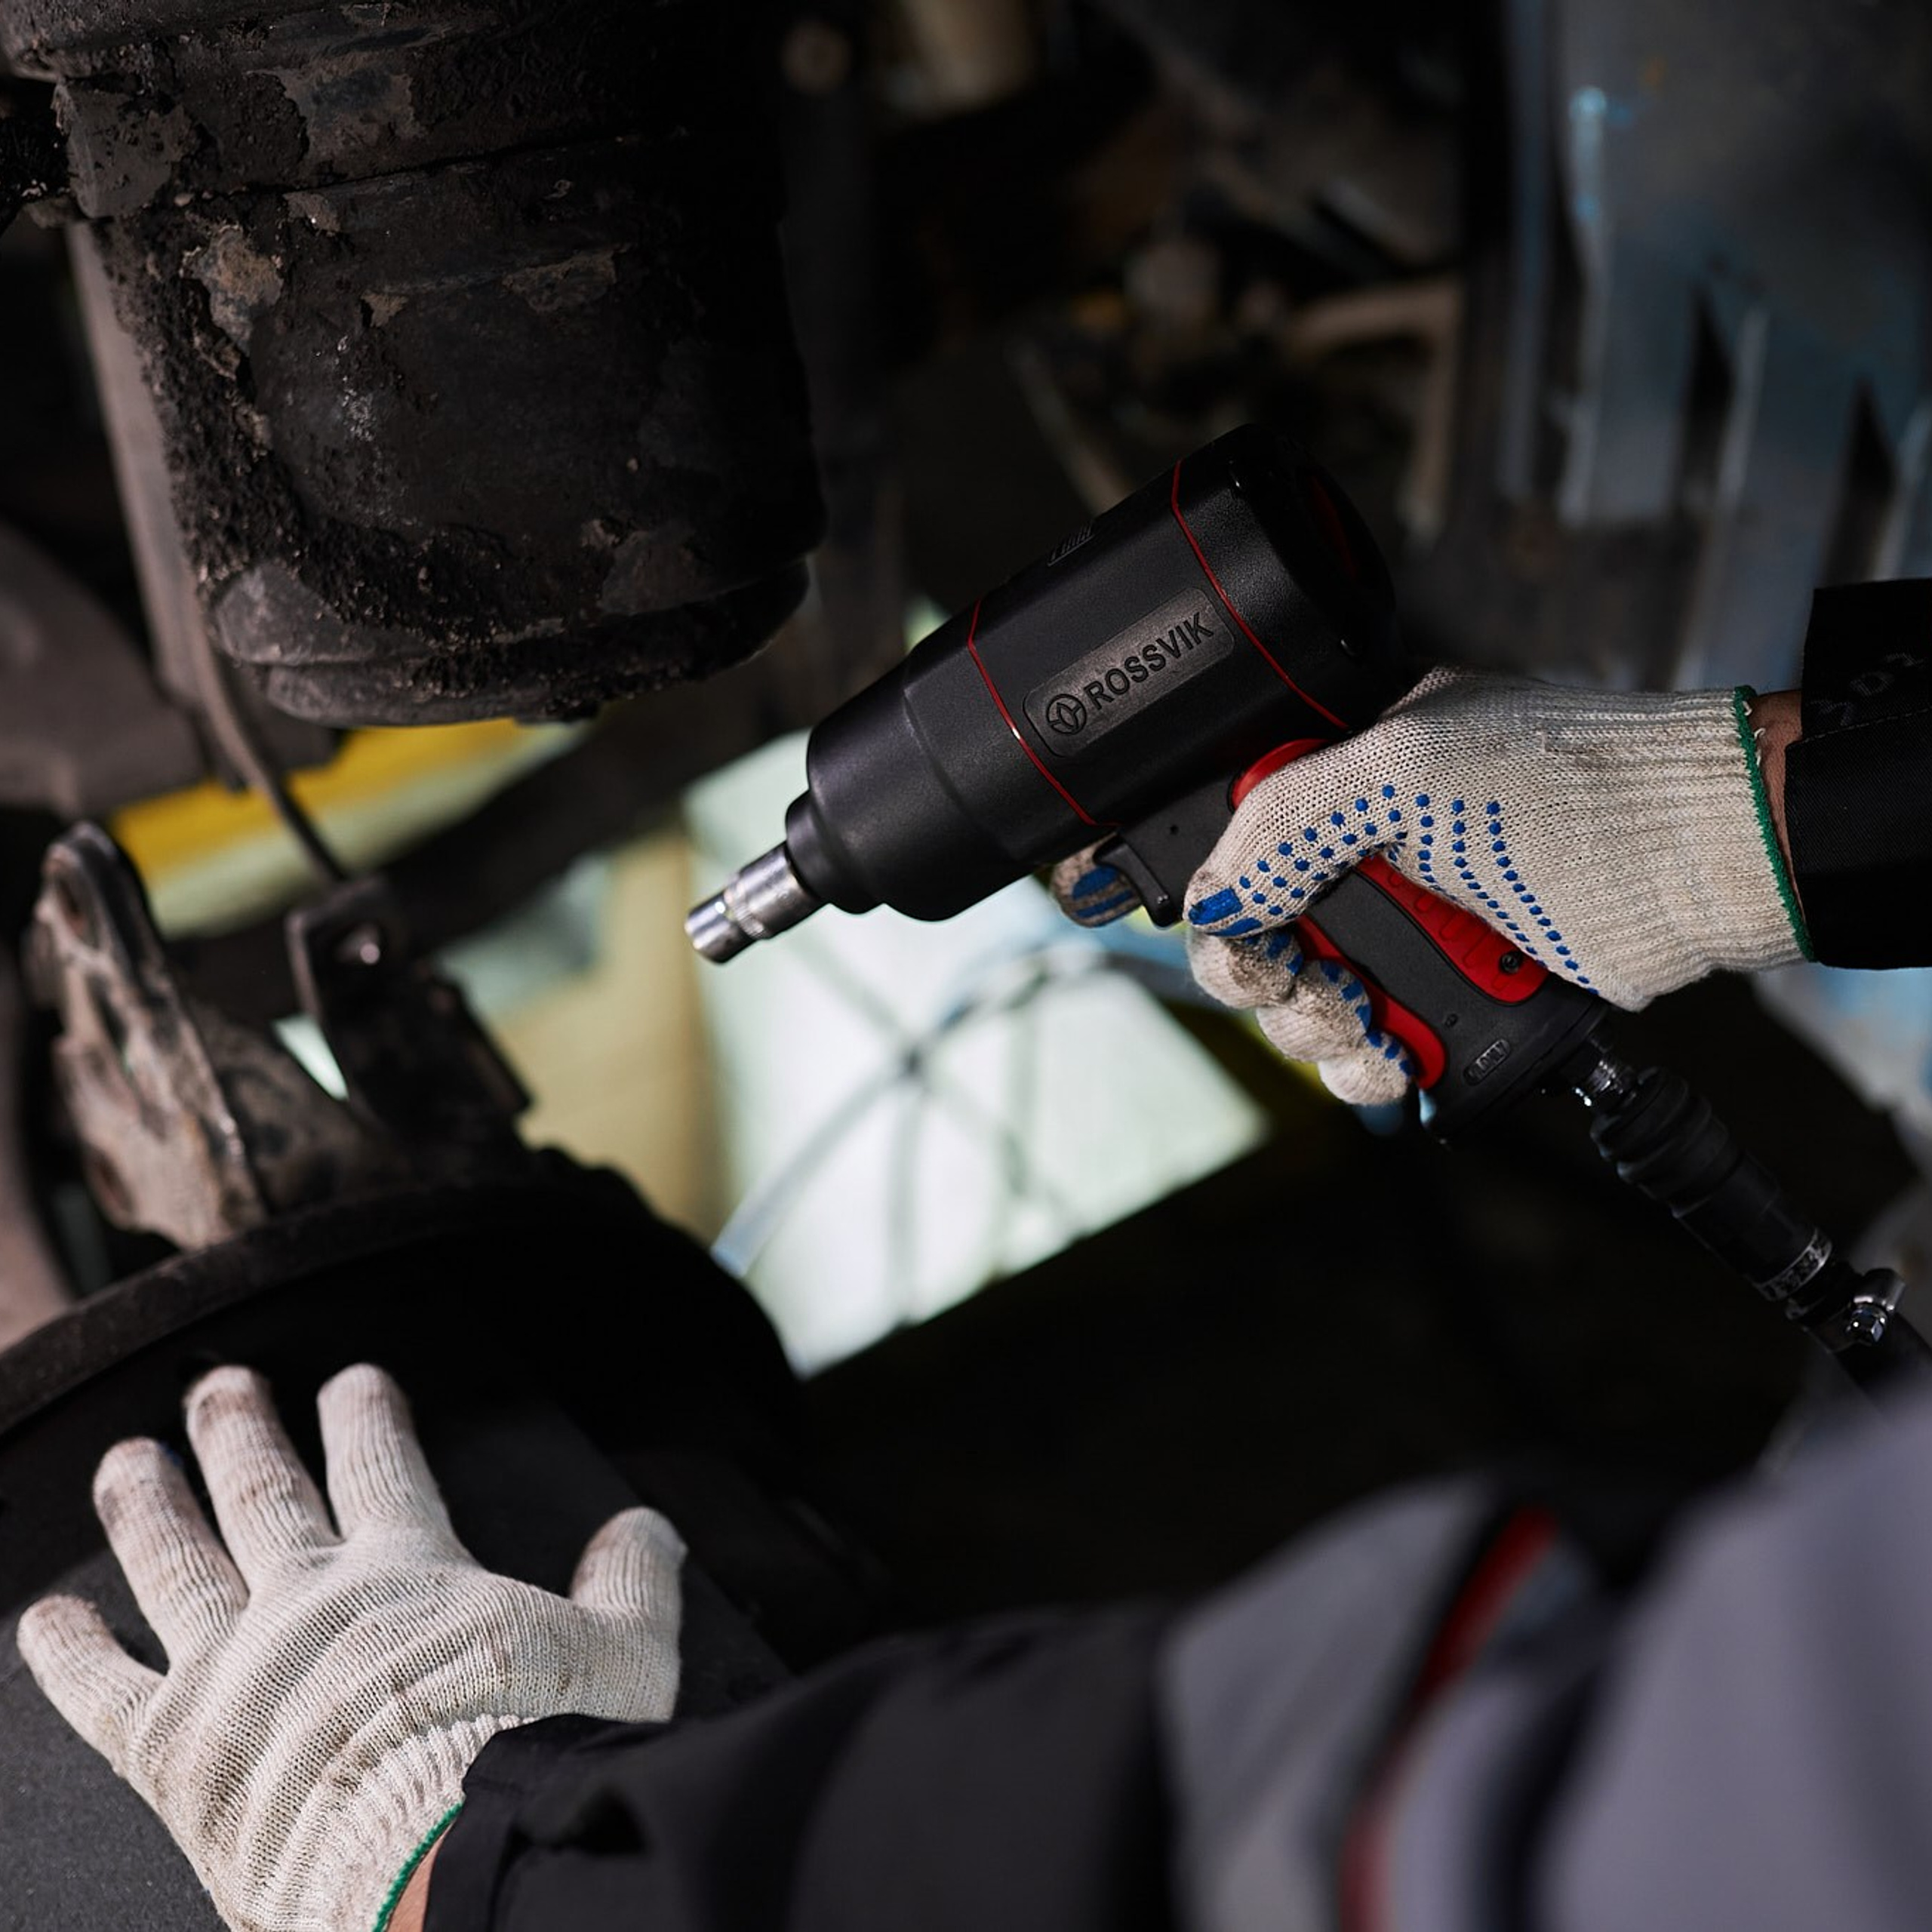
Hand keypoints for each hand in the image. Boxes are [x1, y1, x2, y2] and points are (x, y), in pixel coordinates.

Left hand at [17, 1364, 683, 1931]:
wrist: (446, 1856)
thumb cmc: (540, 1756)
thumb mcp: (626, 1656)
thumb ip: (633, 1584)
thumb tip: (647, 1529)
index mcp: (413, 1575)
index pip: (381, 1467)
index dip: (366, 1419)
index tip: (352, 1383)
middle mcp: (314, 1600)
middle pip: (264, 1493)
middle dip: (240, 1432)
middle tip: (218, 1388)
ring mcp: (236, 1668)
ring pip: (175, 1562)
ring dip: (147, 1506)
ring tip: (127, 1462)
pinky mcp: (177, 1750)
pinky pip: (104, 1692)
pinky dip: (71, 1653)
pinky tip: (47, 1620)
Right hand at [1055, 669, 1807, 1102]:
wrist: (1697, 860)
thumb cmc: (1576, 784)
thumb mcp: (1407, 769)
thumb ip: (1287, 822)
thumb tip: (1212, 897)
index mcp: (1348, 785)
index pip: (1239, 853)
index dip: (1225, 907)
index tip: (1245, 940)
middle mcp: (1371, 865)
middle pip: (1263, 949)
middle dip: (1276, 984)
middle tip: (1316, 987)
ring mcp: (1416, 936)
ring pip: (1312, 1014)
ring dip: (1325, 1034)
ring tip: (1373, 1022)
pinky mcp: (1459, 1003)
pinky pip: (1379, 1057)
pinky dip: (1378, 1070)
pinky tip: (1403, 1059)